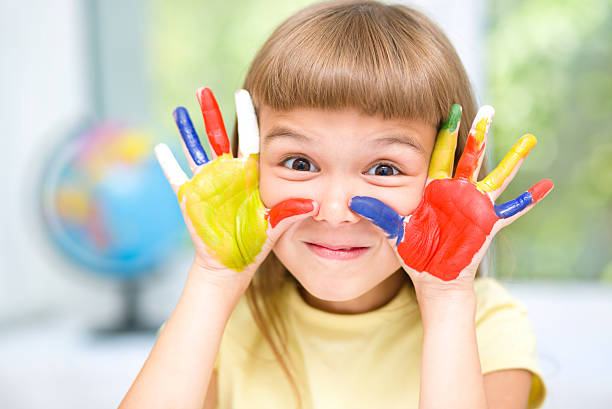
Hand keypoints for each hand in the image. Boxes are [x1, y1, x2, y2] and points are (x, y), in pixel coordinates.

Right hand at [155, 87, 316, 281]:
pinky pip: (175, 176)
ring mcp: (206, 183)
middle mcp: (227, 173)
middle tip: (203, 89)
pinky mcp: (189, 197)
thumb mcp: (274, 227)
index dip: (246, 116)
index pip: (248, 138)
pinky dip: (167, 162)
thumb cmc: (255, 244)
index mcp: (248, 175)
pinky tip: (159, 147)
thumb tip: (313, 204)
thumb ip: (290, 213)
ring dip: (186, 131)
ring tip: (180, 109)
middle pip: (217, 136)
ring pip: (195, 150)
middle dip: (210, 113)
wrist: (232, 263)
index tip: (244, 92)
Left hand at [349, 105, 552, 288]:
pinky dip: (529, 199)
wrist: (433, 277)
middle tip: (487, 109)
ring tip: (529, 139)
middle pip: (471, 157)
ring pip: (496, 176)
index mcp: (435, 189)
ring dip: (513, 159)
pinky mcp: (489, 224)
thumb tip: (351, 199)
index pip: (441, 154)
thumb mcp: (395, 230)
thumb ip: (377, 213)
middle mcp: (457, 192)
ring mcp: (476, 206)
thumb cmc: (414, 252)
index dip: (446, 132)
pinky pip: (512, 209)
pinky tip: (547, 185)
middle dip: (478, 134)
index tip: (449, 108)